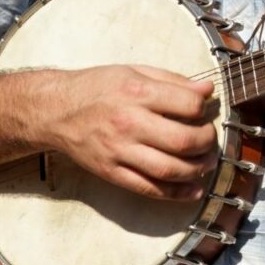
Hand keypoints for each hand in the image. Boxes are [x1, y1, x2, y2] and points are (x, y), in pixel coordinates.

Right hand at [43, 65, 218, 200]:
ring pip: (169, 169)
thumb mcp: (134, 71)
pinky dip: (176, 193)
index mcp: (137, 92)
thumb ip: (173, 80)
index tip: (204, 110)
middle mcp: (129, 123)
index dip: (204, 109)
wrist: (54, 110)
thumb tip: (207, 90)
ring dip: (197, 170)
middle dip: (207, 142)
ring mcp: (119, 151)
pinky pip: (149, 188)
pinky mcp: (111, 172)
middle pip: (183, 141)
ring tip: (207, 163)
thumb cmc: (96, 88)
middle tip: (210, 139)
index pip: (188, 105)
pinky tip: (193, 190)